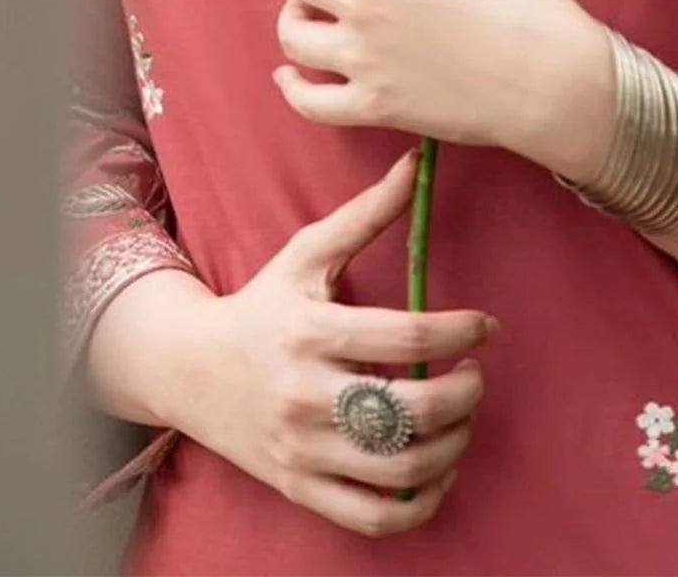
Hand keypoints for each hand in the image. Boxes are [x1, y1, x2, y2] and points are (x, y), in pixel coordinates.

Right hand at [183, 150, 496, 536]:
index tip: (486, 325)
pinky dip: (420, 503)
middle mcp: (305, 395)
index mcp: (311, 332)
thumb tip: (415, 162)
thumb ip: (365, 213)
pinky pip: (373, 516)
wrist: (191, 371)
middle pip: (409, 410)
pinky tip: (439, 470)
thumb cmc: (263, 304)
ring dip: (452, 447)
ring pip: (399, 468)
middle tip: (477, 376)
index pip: (406, 337)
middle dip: (464, 395)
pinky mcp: (301, 487)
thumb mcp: (306, 253)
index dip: (460, 331)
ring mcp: (302, 449)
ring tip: (464, 419)